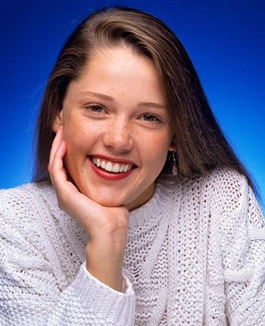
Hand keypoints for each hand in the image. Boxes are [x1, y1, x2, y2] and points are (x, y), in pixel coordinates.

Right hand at [48, 127, 128, 290]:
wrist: (111, 230)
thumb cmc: (114, 214)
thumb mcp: (109, 190)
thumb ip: (108, 179)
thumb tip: (118, 167)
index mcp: (74, 192)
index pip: (66, 166)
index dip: (67, 149)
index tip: (74, 134)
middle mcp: (66, 192)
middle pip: (57, 162)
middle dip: (60, 144)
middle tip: (64, 128)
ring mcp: (63, 193)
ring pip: (53, 163)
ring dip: (57, 146)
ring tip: (62, 131)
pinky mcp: (64, 193)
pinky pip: (56, 169)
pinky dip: (58, 155)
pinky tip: (64, 143)